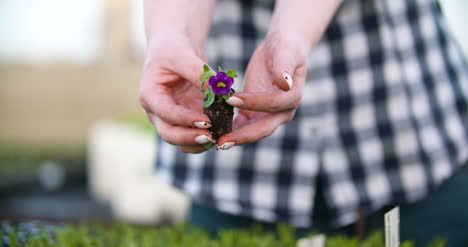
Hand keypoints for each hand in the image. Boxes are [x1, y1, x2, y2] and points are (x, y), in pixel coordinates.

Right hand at [139, 31, 213, 152]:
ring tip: (218, 139)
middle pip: (169, 134)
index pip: (166, 113)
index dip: (185, 119)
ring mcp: (170, 118)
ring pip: (180, 141)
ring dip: (198, 143)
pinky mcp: (184, 119)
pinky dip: (206, 137)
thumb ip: (200, 74)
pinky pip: (193, 134)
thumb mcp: (184, 55)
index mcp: (150, 94)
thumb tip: (220, 93)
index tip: (207, 122)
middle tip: (211, 138)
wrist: (174, 48)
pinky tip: (222, 133)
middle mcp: (157, 111)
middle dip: (189, 139)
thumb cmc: (174, 47)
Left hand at [216, 32, 308, 149]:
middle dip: (242, 136)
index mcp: (292, 97)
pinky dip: (229, 129)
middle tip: (222, 143)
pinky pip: (242, 126)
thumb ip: (284, 67)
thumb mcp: (285, 52)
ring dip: (234, 138)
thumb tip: (285, 84)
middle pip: (263, 128)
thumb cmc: (284, 47)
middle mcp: (283, 112)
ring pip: (251, 132)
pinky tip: (213, 132)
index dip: (252, 102)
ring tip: (214, 143)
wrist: (282, 49)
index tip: (230, 99)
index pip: (272, 104)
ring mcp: (269, 116)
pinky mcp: (255, 114)